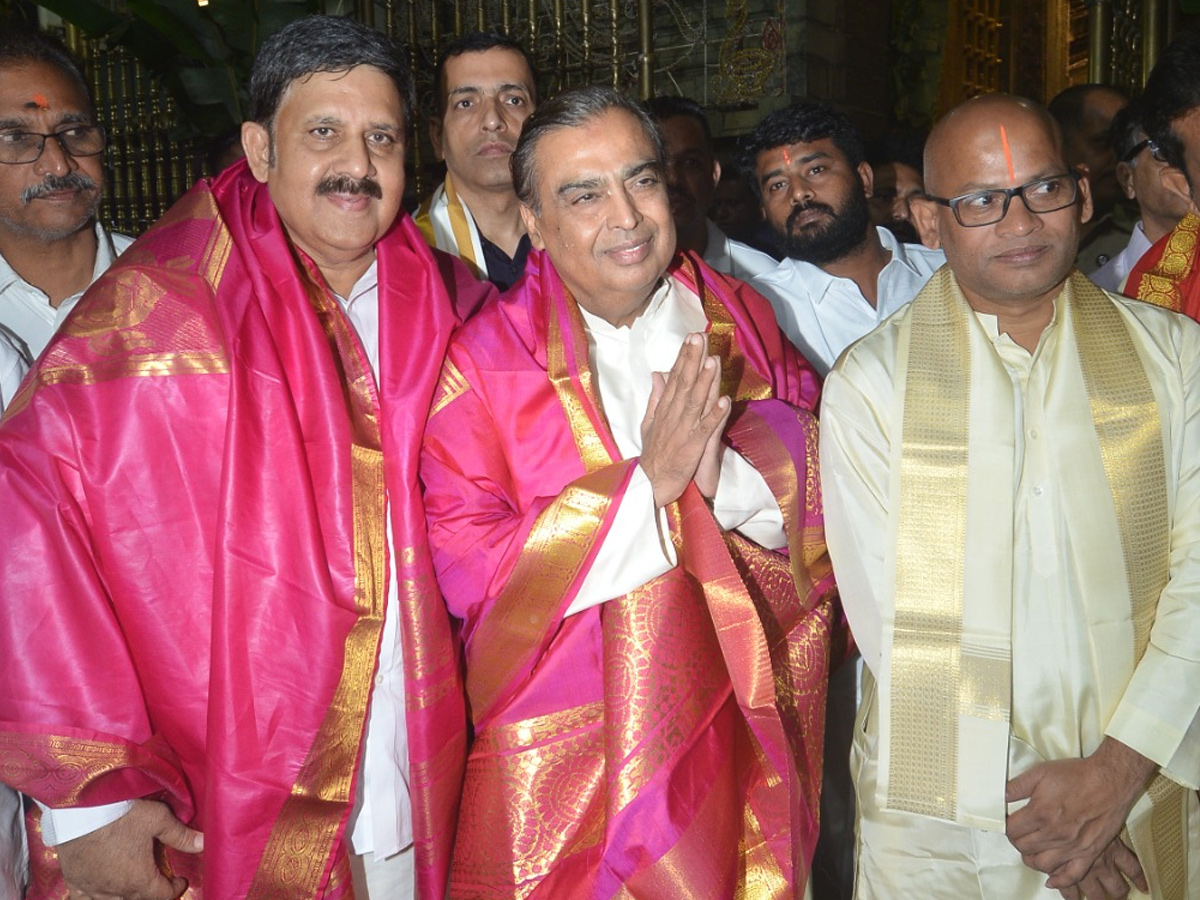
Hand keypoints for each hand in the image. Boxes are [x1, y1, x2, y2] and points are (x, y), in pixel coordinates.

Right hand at [57, 799, 202, 899]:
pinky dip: (95, 898)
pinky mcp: (74, 881)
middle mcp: (115, 890)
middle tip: (159, 880)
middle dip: (152, 892)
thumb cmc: (122, 813)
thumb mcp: (158, 819)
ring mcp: (92, 888)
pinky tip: (100, 892)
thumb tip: (204, 843)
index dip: (175, 889)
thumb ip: (181, 835)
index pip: (163, 895)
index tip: (180, 880)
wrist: (80, 810)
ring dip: (126, 896)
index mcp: (139, 879)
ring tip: (134, 884)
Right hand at [640, 333, 730, 507]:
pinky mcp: (693, 448)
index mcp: (665, 409)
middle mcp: (673, 416)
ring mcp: (683, 431)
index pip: (675, 378)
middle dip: (693, 360)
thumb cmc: (653, 454)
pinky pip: (706, 429)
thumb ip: (656, 397)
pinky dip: (715, 415)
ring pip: (696, 402)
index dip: (684, 357)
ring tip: (713, 360)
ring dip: (705, 381)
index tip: (692, 337)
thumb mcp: (649, 422)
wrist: (650, 485)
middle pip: (685, 383)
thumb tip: (658, 373)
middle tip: (701, 336)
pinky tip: (725, 400)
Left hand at [1006, 738, 1153, 888]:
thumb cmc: (1077, 775)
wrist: (1110, 781)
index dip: (1007, 825)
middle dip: (1017, 840)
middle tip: (1021, 832)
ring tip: (1032, 849)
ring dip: (1032, 859)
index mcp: (1040, 813)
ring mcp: (1072, 846)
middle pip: (1024, 847)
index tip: (1010, 821)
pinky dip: (1060, 881)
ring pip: (1042, 864)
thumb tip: (998, 795)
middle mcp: (1055, 834)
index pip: (1011, 830)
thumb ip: (1016, 786)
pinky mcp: (1089, 852)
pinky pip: (1072, 875)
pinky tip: (1051, 879)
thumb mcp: (1040, 773)